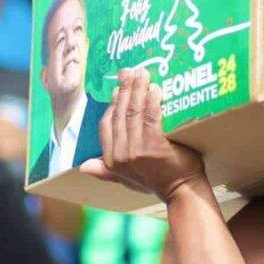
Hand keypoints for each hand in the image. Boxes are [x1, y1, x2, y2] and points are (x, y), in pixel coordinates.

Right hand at [79, 69, 206, 203]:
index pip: (106, 125)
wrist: (181, 192)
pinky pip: (151, 117)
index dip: (112, 104)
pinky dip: (153, 101)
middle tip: (130, 71)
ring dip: (138, 89)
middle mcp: (120, 155)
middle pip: (120, 114)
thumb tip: (83, 167)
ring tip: (143, 73)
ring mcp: (136, 151)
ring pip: (134, 112)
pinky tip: (155, 89)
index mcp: (111, 160)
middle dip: (125, 89)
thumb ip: (105, 171)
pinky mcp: (154, 146)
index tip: (119, 88)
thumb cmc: (156, 183)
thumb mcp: (125, 180)